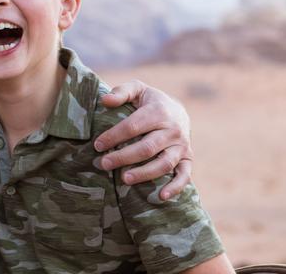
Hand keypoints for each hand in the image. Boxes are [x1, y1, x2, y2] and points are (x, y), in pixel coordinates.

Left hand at [95, 80, 193, 199]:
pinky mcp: (187, 159)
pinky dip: (175, 187)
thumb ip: (122, 92)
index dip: (114, 136)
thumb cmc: (151, 102)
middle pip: (147, 147)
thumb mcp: (138, 89)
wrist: (179, 111)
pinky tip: (161, 197)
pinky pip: (184, 175)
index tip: (97, 145)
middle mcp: (173, 130)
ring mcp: (182, 146)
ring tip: (124, 179)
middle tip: (103, 163)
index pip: (133, 126)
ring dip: (144, 173)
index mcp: (159, 112)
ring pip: (164, 163)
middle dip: (124, 157)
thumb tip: (105, 100)